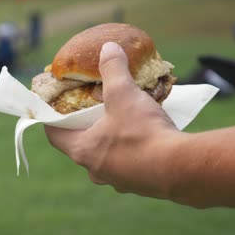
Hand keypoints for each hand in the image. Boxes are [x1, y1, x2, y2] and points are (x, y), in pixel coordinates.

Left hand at [45, 42, 184, 198]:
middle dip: (86, 128)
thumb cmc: (142, 132)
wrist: (181, 168)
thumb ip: (113, 69)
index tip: (56, 108)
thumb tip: (108, 47)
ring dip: (110, 141)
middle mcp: (95, 170)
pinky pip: (129, 165)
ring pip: (106, 157)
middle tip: (92, 110)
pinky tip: (146, 137)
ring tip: (121, 121)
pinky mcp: (140, 186)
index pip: (54, 136)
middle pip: (82, 146)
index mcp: (83, 151)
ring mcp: (118, 181)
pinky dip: (132, 152)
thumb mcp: (124, 94)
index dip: (53, 120)